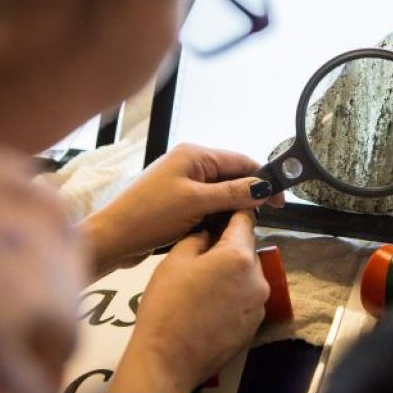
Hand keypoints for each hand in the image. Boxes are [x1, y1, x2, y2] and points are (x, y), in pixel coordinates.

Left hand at [81, 143, 283, 277]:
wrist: (112, 238)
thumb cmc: (150, 216)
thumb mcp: (196, 202)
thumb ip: (233, 193)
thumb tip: (264, 187)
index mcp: (195, 154)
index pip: (241, 161)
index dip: (263, 179)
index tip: (280, 201)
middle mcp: (190, 163)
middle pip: (232, 175)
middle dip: (249, 195)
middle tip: (264, 218)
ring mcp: (182, 181)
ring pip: (221, 191)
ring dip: (233, 207)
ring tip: (244, 225)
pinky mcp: (177, 200)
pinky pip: (208, 203)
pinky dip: (218, 214)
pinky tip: (223, 228)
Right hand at [107, 210, 269, 392]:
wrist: (167, 359)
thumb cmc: (167, 307)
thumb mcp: (175, 260)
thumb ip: (197, 238)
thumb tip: (208, 234)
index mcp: (238, 256)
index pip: (245, 220)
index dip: (234, 212)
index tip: (227, 208)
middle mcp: (257, 278)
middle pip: (247, 250)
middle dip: (229, 248)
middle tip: (203, 254)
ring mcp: (259, 304)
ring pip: (248, 275)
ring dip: (233, 273)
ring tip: (204, 284)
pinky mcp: (255, 324)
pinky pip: (247, 298)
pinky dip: (234, 295)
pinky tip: (210, 304)